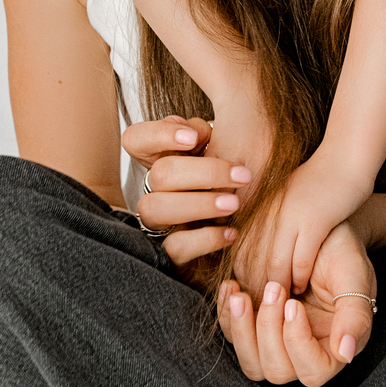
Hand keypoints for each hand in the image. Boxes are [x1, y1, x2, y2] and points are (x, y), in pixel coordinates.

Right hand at [120, 116, 251, 276]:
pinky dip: (205, 239)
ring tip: (234, 203)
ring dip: (199, 204)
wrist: (250, 228)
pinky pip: (174, 248)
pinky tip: (231, 232)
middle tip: (242, 175)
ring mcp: (159, 224)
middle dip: (204, 172)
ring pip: (155, 209)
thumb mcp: (221, 149)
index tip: (194, 136)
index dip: (159, 134)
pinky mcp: (170, 255)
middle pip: (159, 174)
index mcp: (161, 160)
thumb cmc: (230, 183)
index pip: (135, 139)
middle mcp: (154, 190)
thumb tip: (195, 130)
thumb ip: (204, 133)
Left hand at [217, 221, 376, 386]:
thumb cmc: (342, 254)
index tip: (294, 304)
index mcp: (334, 347)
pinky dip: (228, 314)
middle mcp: (305, 353)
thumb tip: (345, 353)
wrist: (319, 235)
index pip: (314, 371)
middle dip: (267, 331)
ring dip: (241, 330)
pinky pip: (234, 335)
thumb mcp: (354, 277)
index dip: (298, 343)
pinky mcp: (256, 328)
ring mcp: (278, 343)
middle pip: (277, 370)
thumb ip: (355, 316)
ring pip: (251, 361)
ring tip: (240, 295)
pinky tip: (231, 286)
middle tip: (273, 288)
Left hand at [235, 144, 374, 297]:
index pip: (239, 252)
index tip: (249, 296)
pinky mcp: (313, 221)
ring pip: (273, 266)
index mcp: (257, 207)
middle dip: (255, 289)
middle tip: (263, 308)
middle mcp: (267, 213)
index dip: (241, 278)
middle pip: (250, 262)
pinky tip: (300, 286)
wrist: (345, 159)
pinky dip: (299, 278)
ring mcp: (289, 217)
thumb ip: (263, 217)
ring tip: (281, 301)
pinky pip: (300, 261)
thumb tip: (247, 241)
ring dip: (276, 288)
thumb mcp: (279, 196)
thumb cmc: (314, 180)